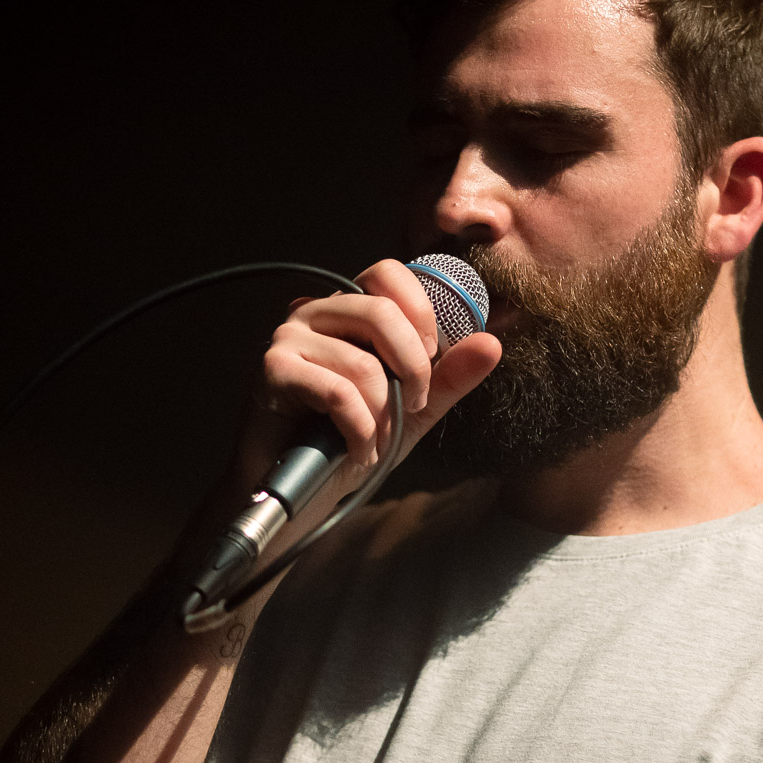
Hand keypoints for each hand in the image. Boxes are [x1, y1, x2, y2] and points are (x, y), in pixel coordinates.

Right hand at [240, 258, 501, 489]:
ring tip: (375, 439)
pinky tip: (357, 450)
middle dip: (413, 368)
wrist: (302, 489)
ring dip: (382, 415)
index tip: (431, 360)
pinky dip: (359, 430)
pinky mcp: (271, 371)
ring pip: (362, 363)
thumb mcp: (413, 409)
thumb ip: (448, 377)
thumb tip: (491, 344)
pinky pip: (336, 392)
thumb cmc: (350, 441)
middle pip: (380, 311)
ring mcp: (287, 339)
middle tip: (413, 406)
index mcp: (346, 310)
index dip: (421, 314)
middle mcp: (313, 312)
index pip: (388, 273)